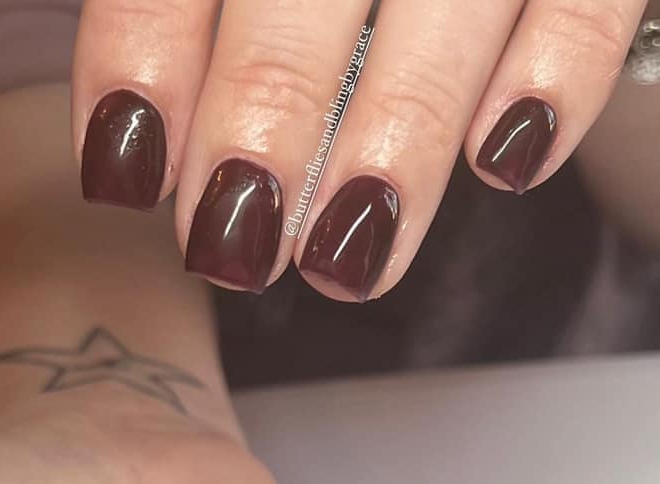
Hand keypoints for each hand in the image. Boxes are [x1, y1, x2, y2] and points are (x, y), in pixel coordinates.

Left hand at [73, 0, 646, 300]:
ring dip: (392, 144)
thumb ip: (195, 12)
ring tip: (344, 261)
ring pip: (444, 7)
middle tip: (234, 245)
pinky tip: (506, 164)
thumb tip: (140, 147)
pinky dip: (555, 75)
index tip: (126, 173)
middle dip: (264, 127)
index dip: (144, 59)